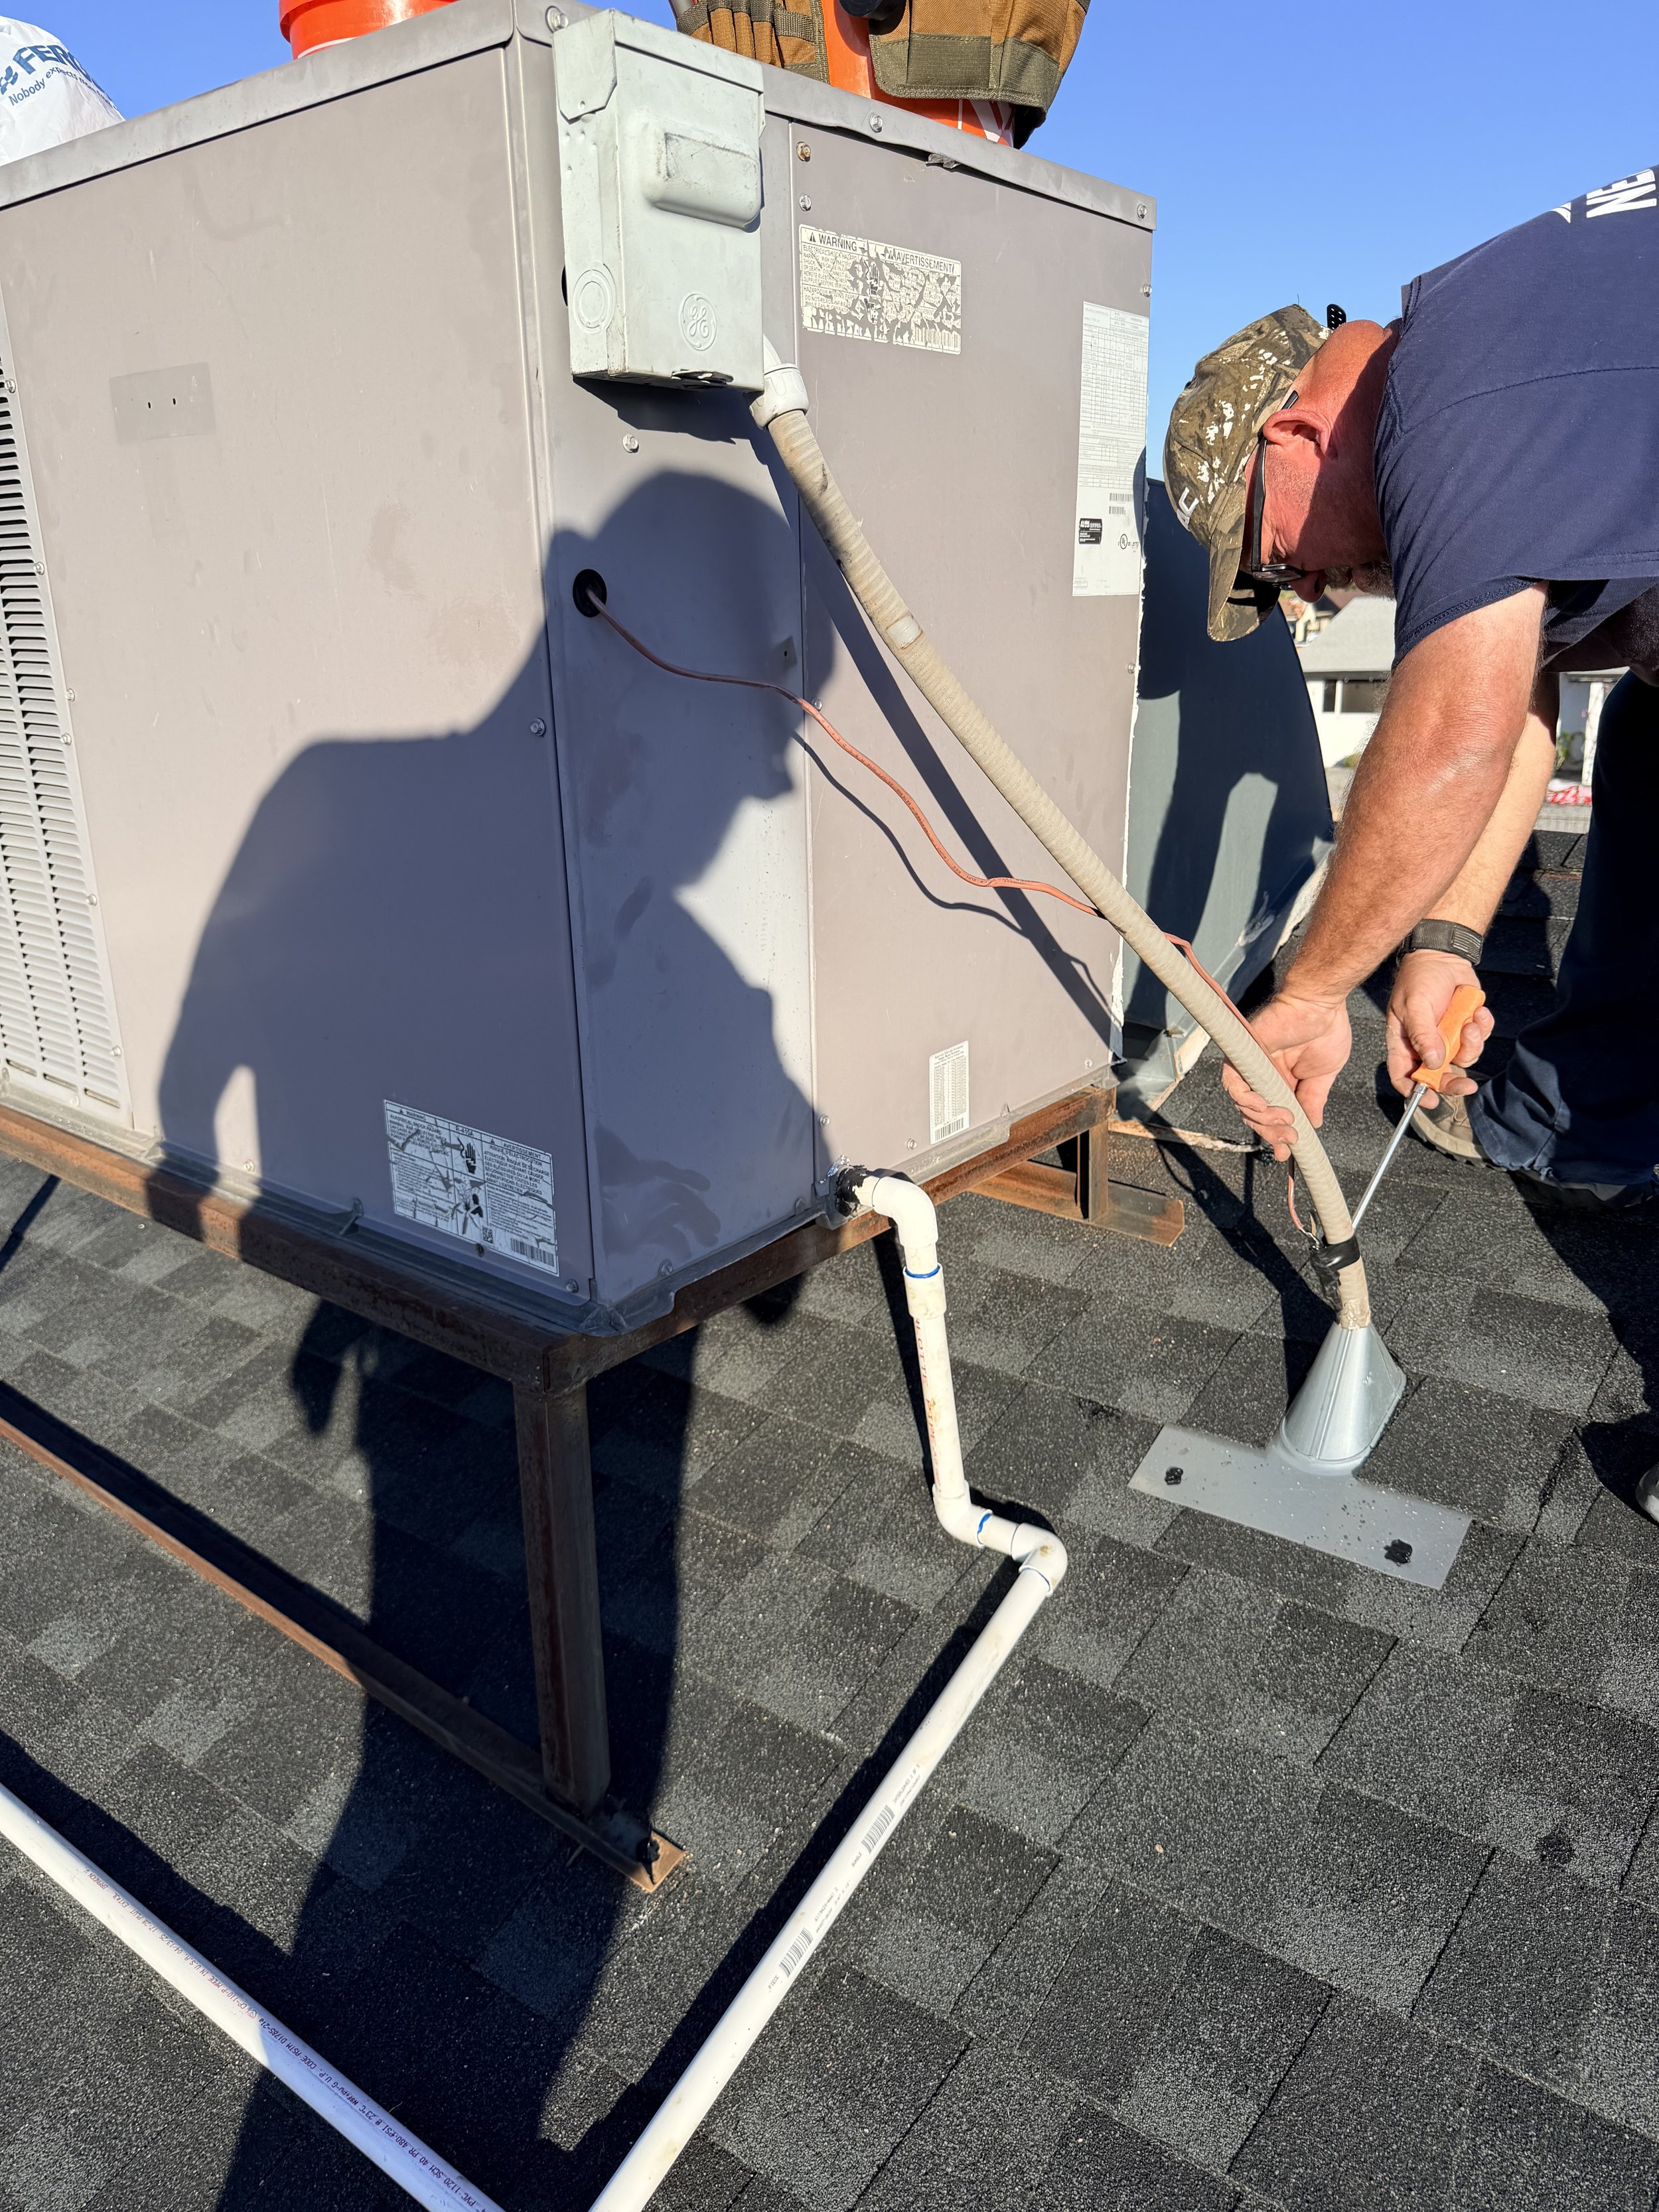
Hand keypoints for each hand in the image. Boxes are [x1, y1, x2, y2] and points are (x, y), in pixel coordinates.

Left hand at [1220, 990, 1352, 1160]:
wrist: (1322, 1006)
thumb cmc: (1326, 1031)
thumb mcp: (1324, 1076)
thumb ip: (1313, 1100)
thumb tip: (1311, 1126)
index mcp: (1282, 1083)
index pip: (1270, 1116)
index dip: (1276, 1136)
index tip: (1286, 1154)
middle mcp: (1264, 1077)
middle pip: (1255, 1116)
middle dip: (1271, 1133)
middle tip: (1289, 1138)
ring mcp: (1252, 1067)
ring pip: (1242, 1105)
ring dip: (1261, 1120)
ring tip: (1284, 1121)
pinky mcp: (1242, 1054)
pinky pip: (1232, 1082)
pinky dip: (1244, 1099)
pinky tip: (1262, 1107)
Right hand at [1387, 950, 1492, 1102]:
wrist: (1445, 956)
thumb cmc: (1420, 978)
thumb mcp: (1415, 1005)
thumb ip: (1423, 1034)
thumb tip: (1434, 1063)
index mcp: (1404, 1042)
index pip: (1403, 1074)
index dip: (1413, 1091)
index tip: (1429, 1101)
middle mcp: (1425, 1046)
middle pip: (1437, 1076)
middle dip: (1453, 1082)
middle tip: (1467, 1086)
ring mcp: (1448, 1039)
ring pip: (1463, 1059)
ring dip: (1472, 1044)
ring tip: (1471, 1022)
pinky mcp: (1466, 1029)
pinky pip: (1479, 1041)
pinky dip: (1483, 1028)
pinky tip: (1478, 1011)